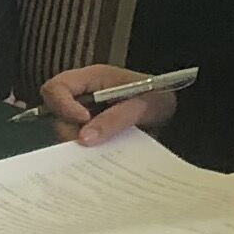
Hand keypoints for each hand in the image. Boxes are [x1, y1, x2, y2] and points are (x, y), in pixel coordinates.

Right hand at [38, 61, 177, 143]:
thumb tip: (84, 139)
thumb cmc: (160, 98)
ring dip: (78, 143)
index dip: (62, 105)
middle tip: (94, 142)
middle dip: (70, 129)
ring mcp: (84, 113)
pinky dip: (85, 151)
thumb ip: (117, 118)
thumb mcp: (145, 105)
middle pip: (55, 113)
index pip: (57, 87)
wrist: (178, 115)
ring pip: (64, 130)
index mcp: (92, 78)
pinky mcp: (90, 131)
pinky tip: (103, 156)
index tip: (84, 120)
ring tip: (104, 148)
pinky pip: (77, 142)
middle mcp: (82, 95)